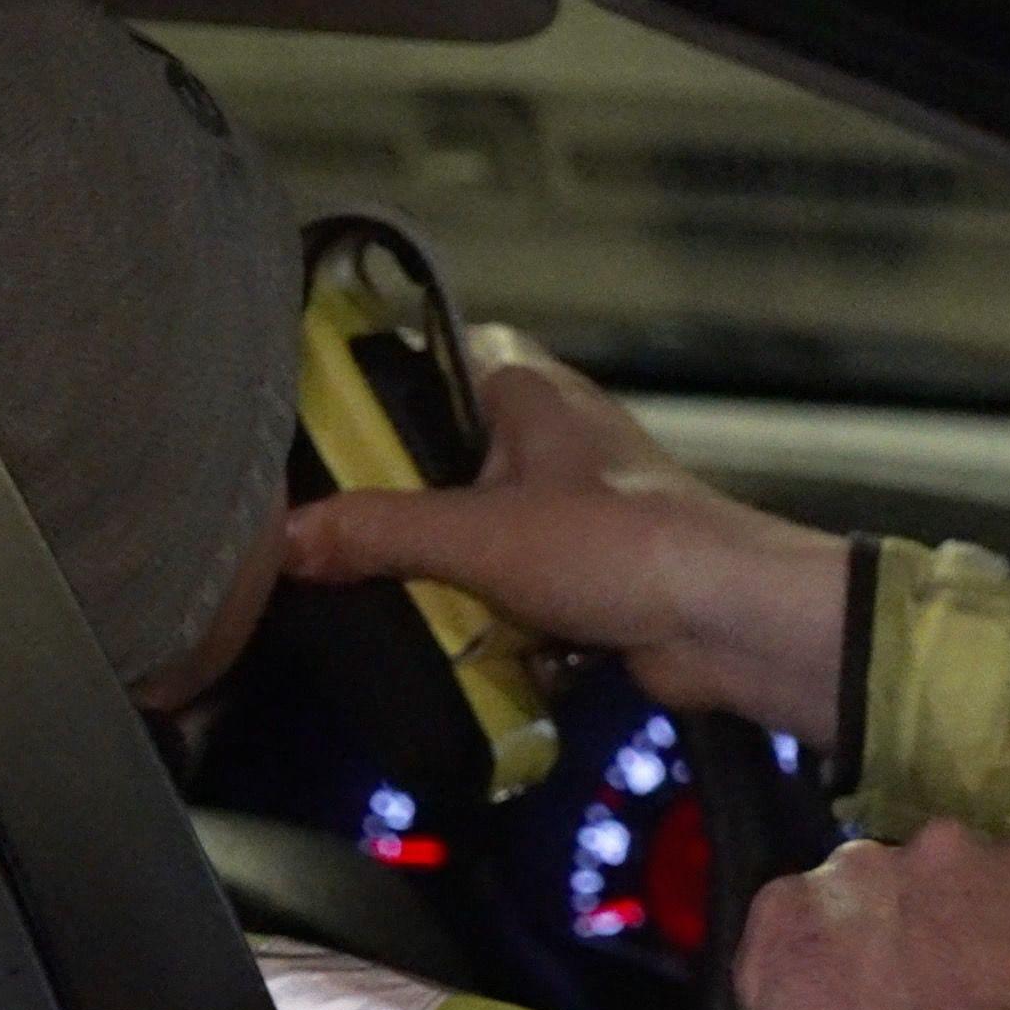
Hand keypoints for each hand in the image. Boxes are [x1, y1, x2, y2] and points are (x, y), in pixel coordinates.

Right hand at [282, 327, 856, 740]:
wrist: (729, 622)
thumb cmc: (611, 545)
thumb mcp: (476, 534)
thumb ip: (376, 533)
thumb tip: (279, 540)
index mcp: (526, 391)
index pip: (423, 366)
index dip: (364, 399)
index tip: (296, 441)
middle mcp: (548, 437)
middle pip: (440, 461)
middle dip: (392, 509)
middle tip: (313, 540)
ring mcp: (571, 509)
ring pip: (473, 532)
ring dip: (437, 574)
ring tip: (357, 597)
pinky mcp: (587, 576)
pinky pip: (509, 589)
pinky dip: (483, 618)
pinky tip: (435, 642)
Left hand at [735, 822, 1009, 1009]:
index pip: (995, 885)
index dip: (974, 933)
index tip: (966, 977)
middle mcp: (945, 848)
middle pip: (917, 879)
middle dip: (908, 926)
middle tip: (904, 996)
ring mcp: (859, 872)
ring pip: (844, 897)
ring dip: (844, 941)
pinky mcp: (786, 910)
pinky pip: (778, 928)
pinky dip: (784, 968)